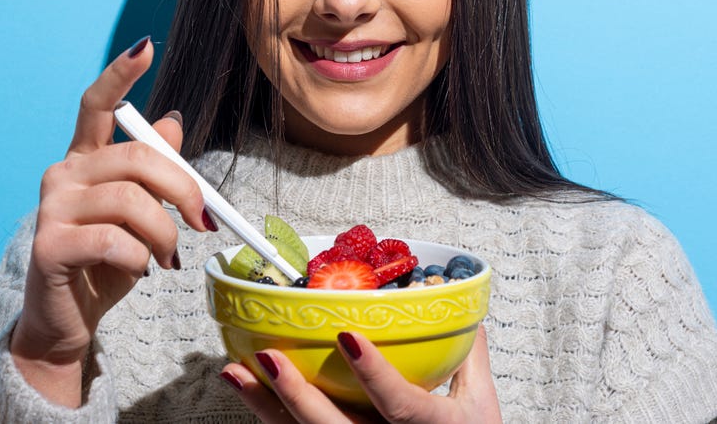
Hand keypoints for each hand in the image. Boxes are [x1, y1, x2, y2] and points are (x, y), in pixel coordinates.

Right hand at [10, 37, 215, 405]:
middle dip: (183, 189)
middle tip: (203, 222)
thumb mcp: (140, 212)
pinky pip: (114, 241)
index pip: (98, 104)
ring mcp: (51, 207)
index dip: (121, 74)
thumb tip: (172, 120)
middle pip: (137, 157)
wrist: (67, 318)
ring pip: (131, 202)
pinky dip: (139, 258)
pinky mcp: (49, 245)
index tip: (146, 46)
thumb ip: (152, 170)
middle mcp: (63, 173)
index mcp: (85, 158)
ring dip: (164, 235)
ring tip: (166, 257)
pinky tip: (135, 269)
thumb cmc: (106, 261)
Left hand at [220, 325, 501, 422]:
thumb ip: (470, 355)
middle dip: (298, 397)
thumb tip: (462, 304)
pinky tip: (245, 386)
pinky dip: (268, 414)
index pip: (401, 407)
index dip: (374, 375)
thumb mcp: (481, 404)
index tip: (348, 337)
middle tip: (270, 357)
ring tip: (234, 371)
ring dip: (266, 406)